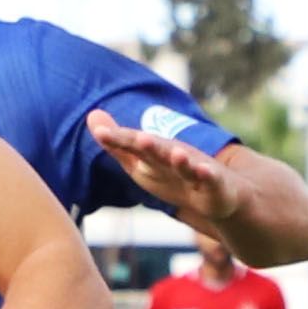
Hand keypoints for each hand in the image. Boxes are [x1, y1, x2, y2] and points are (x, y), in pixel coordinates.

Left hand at [87, 111, 233, 231]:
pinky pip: (210, 179)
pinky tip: (204, 170)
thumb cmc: (171, 176)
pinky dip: (207, 175)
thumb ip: (118, 144)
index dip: (118, 139)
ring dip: (182, 160)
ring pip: (186, 165)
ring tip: (177, 153)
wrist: (215, 194)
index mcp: (153, 153)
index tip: (100, 133)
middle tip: (140, 138)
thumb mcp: (140, 163)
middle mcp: (173, 156)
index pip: (133, 144)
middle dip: (150, 145)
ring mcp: (194, 170)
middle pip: (159, 150)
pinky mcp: (213, 184)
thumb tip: (92, 115)